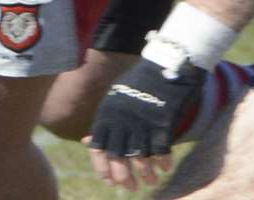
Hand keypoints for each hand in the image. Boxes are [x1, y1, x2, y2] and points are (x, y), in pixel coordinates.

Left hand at [86, 56, 203, 190]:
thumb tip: (88, 142)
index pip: (98, 148)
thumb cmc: (138, 84)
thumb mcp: (114, 100)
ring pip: (141, 159)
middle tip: (131, 187)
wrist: (164, 65)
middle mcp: (121, 121)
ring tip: (150, 181)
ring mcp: (141, 123)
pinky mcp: (161, 124)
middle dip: (124, 177)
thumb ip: (103, 124)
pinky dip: (163, 162)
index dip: (102, 168)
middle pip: (119, 158)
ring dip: (146, 174)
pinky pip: (160, 151)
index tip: (109, 181)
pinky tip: (165, 168)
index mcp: (107, 114)